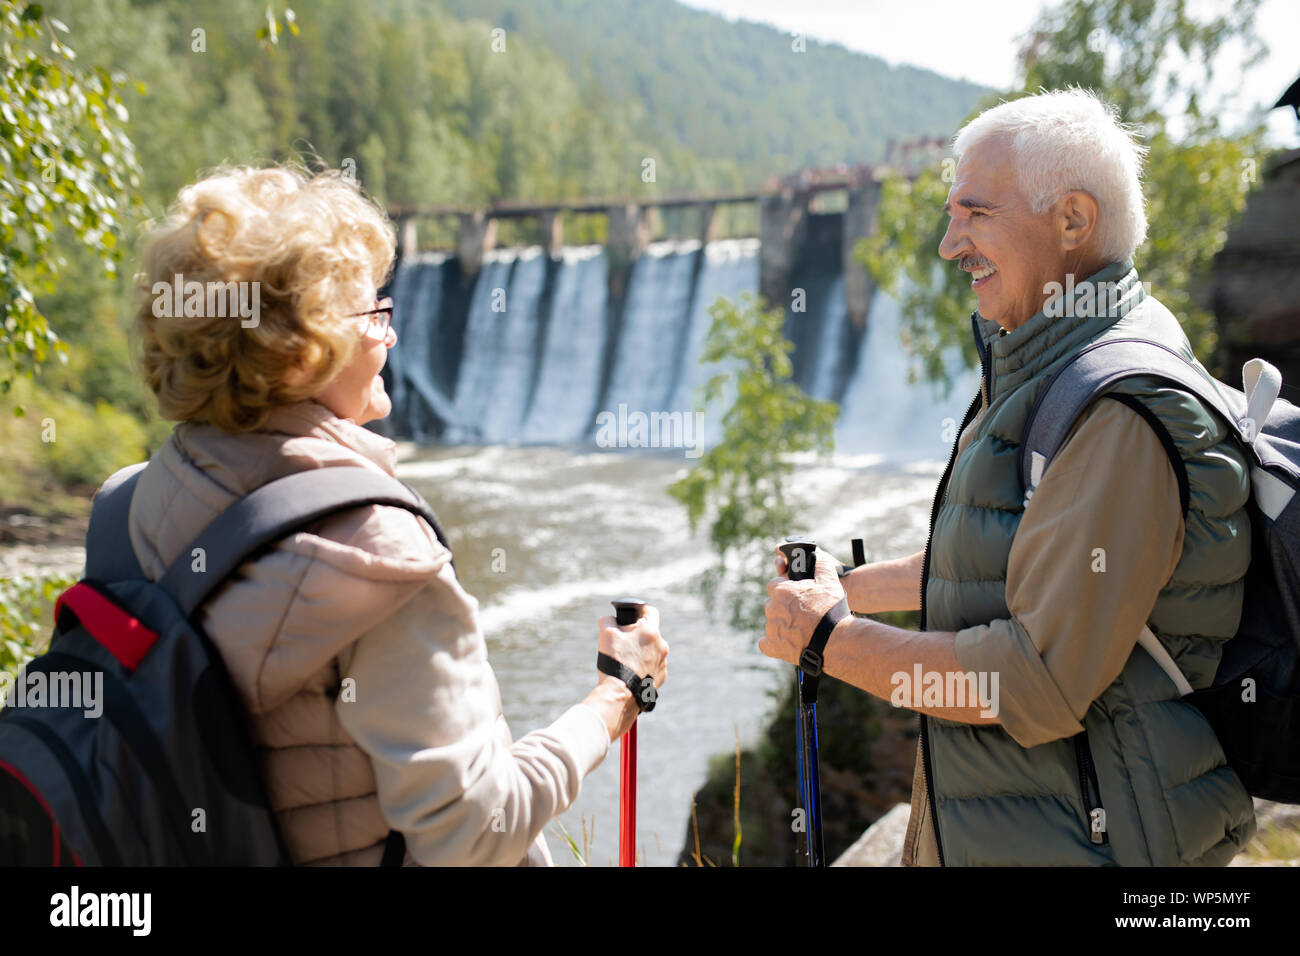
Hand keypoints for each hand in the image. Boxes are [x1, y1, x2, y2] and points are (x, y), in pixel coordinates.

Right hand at [595, 606, 667, 738]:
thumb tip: (610, 619)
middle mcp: (662, 646)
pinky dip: (644, 667)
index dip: (640, 610)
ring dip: (642, 652)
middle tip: (623, 641)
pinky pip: (653, 666)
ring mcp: (663, 662)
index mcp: (650, 632)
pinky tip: (631, 672)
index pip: (650, 611)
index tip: (632, 615)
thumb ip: (607, 620)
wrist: (621, 694)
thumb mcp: (606, 634)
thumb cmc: (614, 662)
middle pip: (650, 633)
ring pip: (652, 650)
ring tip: (626, 660)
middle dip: (637, 635)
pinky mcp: (661, 676)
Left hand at [761, 544, 845, 666]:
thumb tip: (816, 557)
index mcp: (781, 591)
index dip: (786, 589)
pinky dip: (774, 643)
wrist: (835, 641)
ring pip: (773, 622)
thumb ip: (821, 566)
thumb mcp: (830, 582)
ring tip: (802, 629)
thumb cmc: (831, 610)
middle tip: (802, 613)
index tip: (797, 595)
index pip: (775, 585)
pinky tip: (786, 641)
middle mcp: (772, 608)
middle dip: (785, 606)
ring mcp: (771, 628)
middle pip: (774, 604)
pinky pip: (766, 643)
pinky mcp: (773, 646)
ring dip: (782, 624)